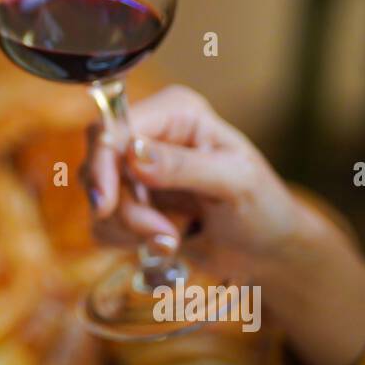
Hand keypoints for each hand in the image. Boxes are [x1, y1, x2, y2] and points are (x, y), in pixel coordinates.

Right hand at [87, 84, 309, 264]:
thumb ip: (184, 166)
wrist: (266, 251)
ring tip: (174, 238)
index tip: (106, 206)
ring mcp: (136, 170)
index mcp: (176, 113)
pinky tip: (165, 243)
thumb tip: (132, 154)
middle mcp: (150, 134)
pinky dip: (130, 241)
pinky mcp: (130, 203)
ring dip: (133, 229)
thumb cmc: (263, 208)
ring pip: (99, 199)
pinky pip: (104, 224)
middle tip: (164, 235)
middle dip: (125, 207)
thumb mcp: (234, 182)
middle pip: (99, 164)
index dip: (102, 163)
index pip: (115, 127)